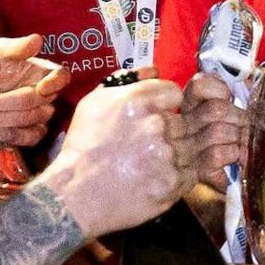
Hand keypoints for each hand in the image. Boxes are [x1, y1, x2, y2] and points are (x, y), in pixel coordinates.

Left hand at [0, 36, 67, 147]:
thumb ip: (16, 47)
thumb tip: (37, 40)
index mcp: (42, 71)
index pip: (62, 76)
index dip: (56, 83)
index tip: (41, 88)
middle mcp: (44, 94)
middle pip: (36, 100)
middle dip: (3, 102)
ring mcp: (40, 115)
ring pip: (31, 119)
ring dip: (2, 119)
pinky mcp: (33, 134)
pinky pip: (31, 137)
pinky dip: (12, 135)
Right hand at [38, 77, 185, 239]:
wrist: (75, 195)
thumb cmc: (82, 148)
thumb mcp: (94, 103)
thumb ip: (127, 81)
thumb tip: (154, 70)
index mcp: (138, 100)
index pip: (175, 93)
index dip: (165, 105)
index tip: (154, 117)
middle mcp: (156, 124)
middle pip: (182, 121)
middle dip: (168, 132)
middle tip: (145, 146)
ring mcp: (167, 154)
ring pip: (188, 146)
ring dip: (173, 154)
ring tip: (147, 163)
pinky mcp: (172, 182)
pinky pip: (190, 171)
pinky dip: (176, 175)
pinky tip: (154, 177)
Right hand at [171, 74, 249, 191]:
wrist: (228, 180)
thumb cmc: (233, 140)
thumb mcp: (235, 112)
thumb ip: (240, 93)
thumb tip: (251, 83)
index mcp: (192, 103)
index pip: (199, 84)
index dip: (219, 88)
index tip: (230, 97)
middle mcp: (183, 123)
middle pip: (216, 109)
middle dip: (240, 117)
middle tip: (247, 125)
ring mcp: (186, 147)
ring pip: (217, 131)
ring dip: (238, 137)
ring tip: (243, 142)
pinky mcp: (195, 169)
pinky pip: (216, 154)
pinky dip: (234, 154)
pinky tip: (238, 158)